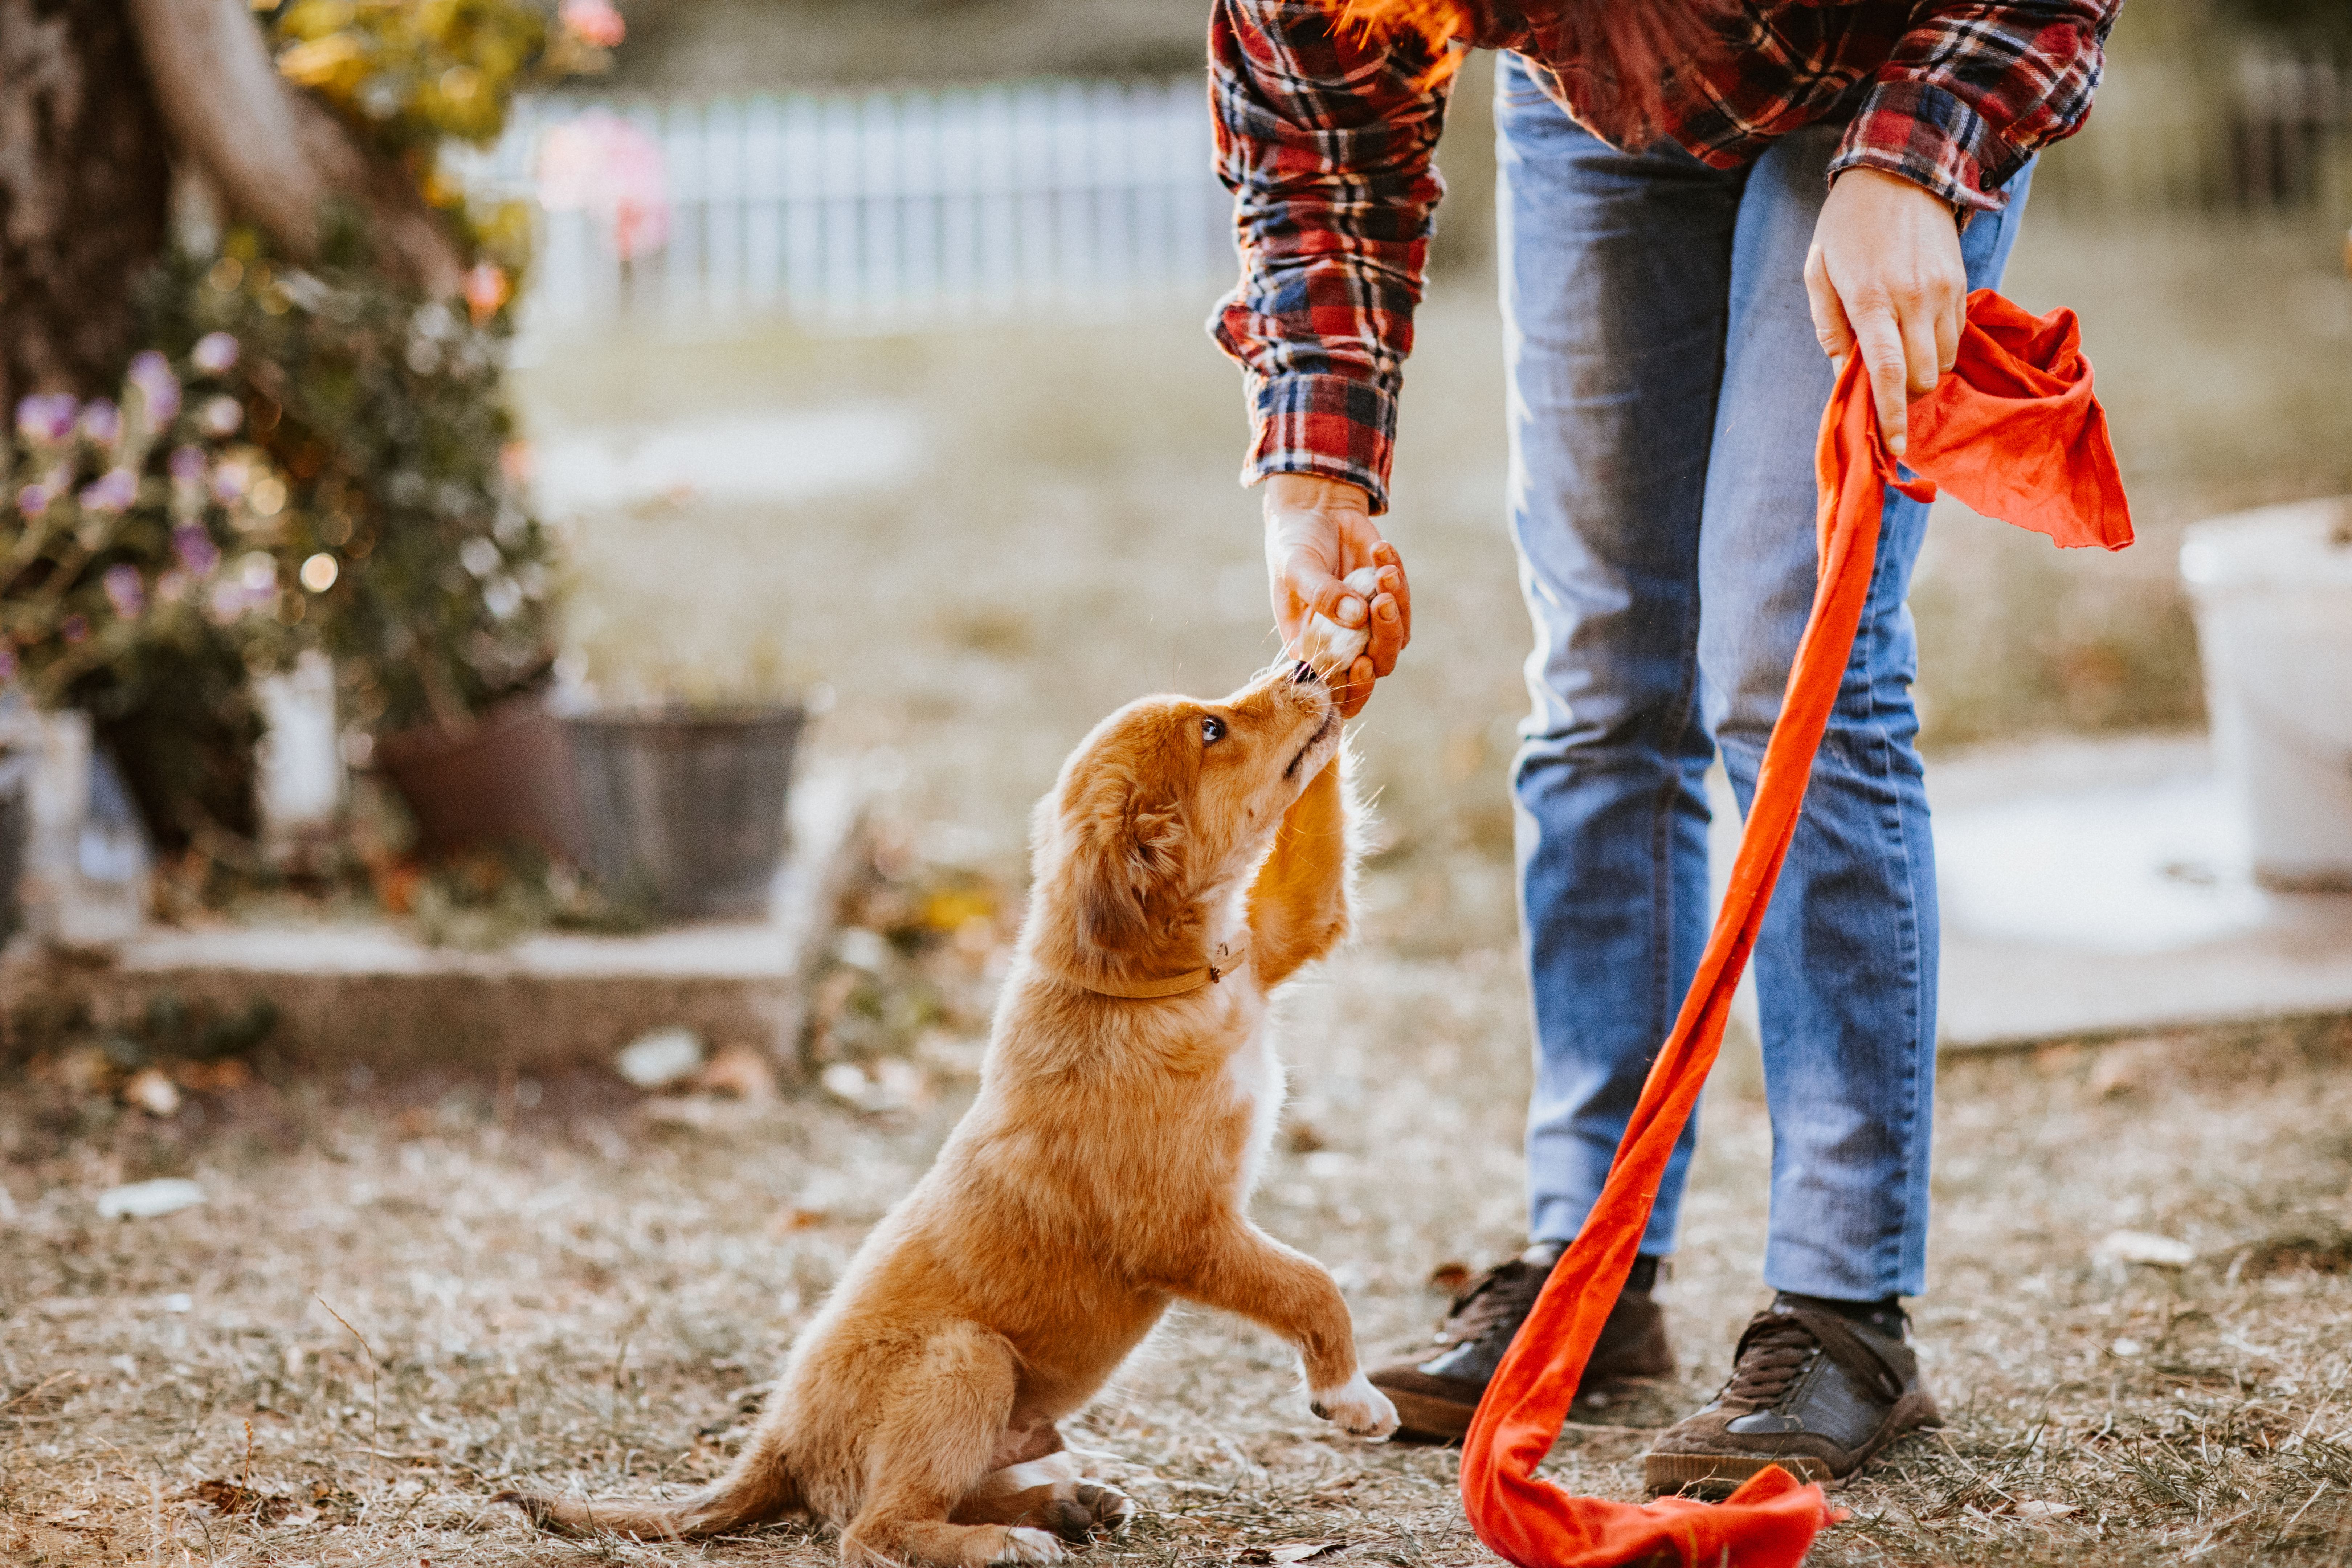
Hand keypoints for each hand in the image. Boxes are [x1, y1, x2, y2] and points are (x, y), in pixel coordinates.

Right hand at [1261, 474, 1410, 717]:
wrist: (1314, 511)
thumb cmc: (1293, 545)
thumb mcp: (1297, 568)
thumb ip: (1323, 594)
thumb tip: (1357, 616)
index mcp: (1310, 648)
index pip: (1336, 689)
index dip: (1353, 689)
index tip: (1361, 663)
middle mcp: (1342, 643)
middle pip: (1377, 665)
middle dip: (1384, 641)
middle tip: (1382, 604)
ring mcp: (1367, 622)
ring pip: (1397, 638)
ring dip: (1395, 606)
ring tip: (1383, 571)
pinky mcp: (1387, 598)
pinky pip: (1403, 601)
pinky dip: (1397, 578)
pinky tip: (1380, 550)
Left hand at [1804, 167, 1964, 457]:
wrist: (1898, 173)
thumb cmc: (1846, 228)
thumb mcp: (1820, 274)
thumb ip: (1832, 329)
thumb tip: (1845, 378)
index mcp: (1871, 299)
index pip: (1886, 372)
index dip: (1891, 415)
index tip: (1896, 447)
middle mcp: (1913, 298)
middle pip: (1922, 377)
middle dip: (1903, 395)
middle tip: (1883, 388)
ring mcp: (1943, 291)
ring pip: (1945, 361)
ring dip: (1922, 371)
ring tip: (1899, 353)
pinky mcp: (1961, 283)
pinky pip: (1958, 336)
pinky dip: (1938, 347)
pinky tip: (1916, 330)